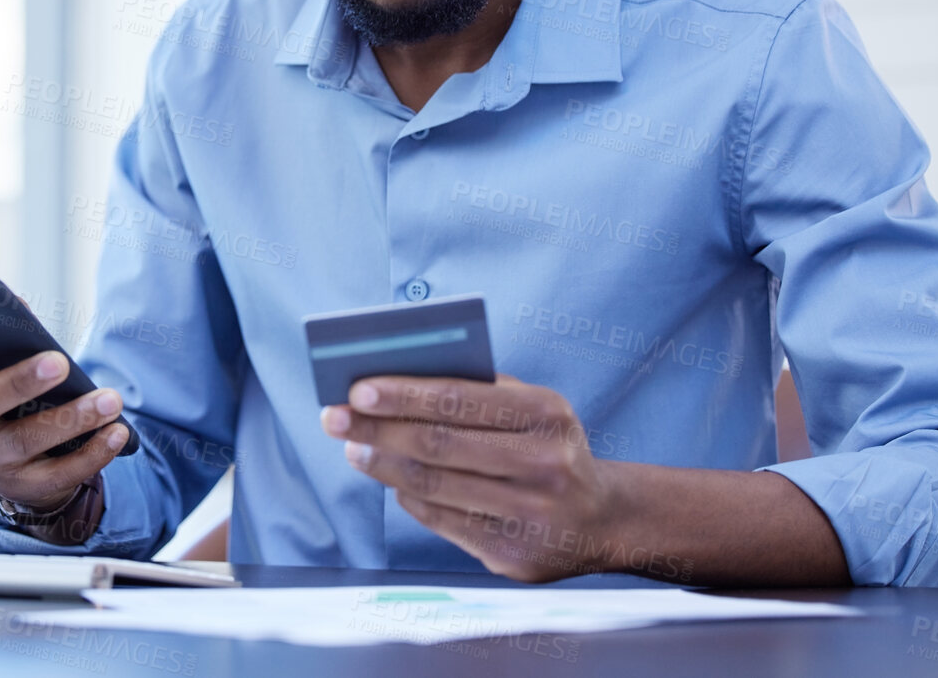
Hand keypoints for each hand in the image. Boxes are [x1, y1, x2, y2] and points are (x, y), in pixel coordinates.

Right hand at [0, 319, 128, 511]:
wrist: (22, 458)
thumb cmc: (11, 391)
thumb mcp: (1, 362)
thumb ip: (6, 334)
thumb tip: (18, 306)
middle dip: (17, 383)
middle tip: (59, 361)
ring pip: (23, 441)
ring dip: (71, 418)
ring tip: (110, 399)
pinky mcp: (20, 486)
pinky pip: (57, 474)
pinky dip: (92, 454)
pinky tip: (117, 432)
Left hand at [320, 374, 622, 581]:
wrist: (603, 519)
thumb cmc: (548, 446)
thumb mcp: (532, 407)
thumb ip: (476, 390)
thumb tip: (392, 380)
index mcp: (547, 414)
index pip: (459, 399)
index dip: (403, 394)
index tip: (357, 388)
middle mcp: (544, 465)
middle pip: (438, 445)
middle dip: (377, 429)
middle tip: (333, 417)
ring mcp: (531, 516)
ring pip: (434, 486)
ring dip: (382, 466)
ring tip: (353, 448)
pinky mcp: (514, 557)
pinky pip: (442, 521)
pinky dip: (409, 497)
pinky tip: (389, 480)